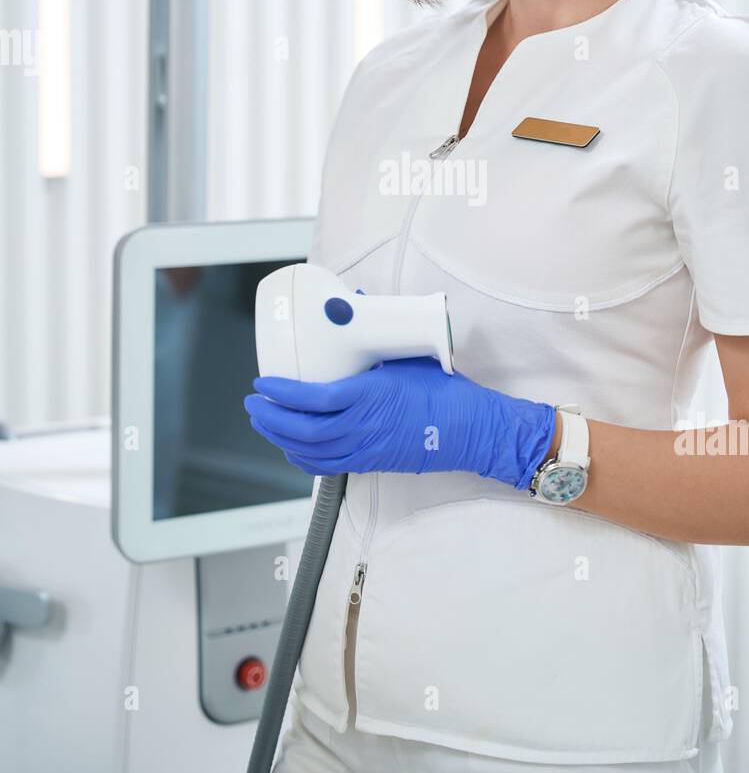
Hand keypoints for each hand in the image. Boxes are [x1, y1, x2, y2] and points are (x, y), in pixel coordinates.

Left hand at [243, 355, 556, 489]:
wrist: (470, 428)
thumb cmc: (443, 391)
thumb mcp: (408, 357)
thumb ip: (376, 338)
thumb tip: (354, 305)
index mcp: (372, 395)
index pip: (315, 399)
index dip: (283, 393)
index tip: (265, 382)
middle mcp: (364, 426)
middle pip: (304, 430)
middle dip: (271, 418)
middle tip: (254, 403)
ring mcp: (366, 448)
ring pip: (310, 451)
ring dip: (280, 437)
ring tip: (264, 421)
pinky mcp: (371, 462)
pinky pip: (327, 466)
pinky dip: (302, 457)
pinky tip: (292, 446)